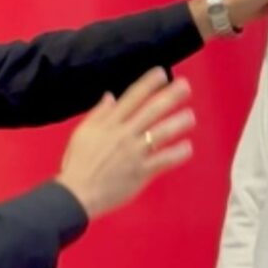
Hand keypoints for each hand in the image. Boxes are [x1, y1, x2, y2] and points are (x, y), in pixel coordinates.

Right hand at [56, 68, 195, 219]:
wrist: (77, 193)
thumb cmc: (77, 163)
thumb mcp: (82, 133)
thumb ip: (98, 114)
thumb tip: (110, 97)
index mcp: (109, 123)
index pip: (132, 97)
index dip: (149, 83)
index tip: (162, 73)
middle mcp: (124, 134)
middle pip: (151, 110)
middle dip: (170, 96)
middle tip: (186, 86)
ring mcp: (134, 153)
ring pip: (161, 133)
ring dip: (178, 122)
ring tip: (191, 116)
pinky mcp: (141, 172)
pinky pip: (164, 160)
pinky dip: (177, 153)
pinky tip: (188, 147)